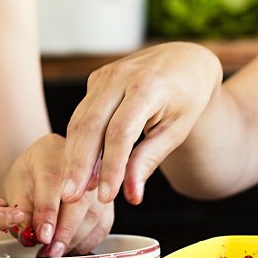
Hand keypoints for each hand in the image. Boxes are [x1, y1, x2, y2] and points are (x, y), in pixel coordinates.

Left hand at [4, 134, 113, 256]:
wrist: (52, 159)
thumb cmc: (35, 171)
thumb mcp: (18, 183)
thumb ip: (21, 208)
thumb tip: (27, 234)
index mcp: (54, 156)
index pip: (54, 184)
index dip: (48, 214)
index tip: (43, 236)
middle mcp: (83, 167)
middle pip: (80, 201)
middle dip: (65, 232)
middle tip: (50, 252)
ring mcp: (100, 183)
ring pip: (93, 217)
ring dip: (73, 240)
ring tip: (54, 252)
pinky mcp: (108, 202)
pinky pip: (101, 227)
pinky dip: (85, 242)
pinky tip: (69, 246)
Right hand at [59, 42, 222, 204]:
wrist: (183, 61)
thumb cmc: (186, 98)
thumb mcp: (177, 130)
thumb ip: (150, 160)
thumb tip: (131, 195)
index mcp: (147, 87)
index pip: (121, 132)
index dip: (111, 166)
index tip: (106, 196)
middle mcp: (120, 76)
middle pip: (91, 125)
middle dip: (79, 164)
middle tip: (70, 197)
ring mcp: (104, 76)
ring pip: (79, 120)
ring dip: (73, 156)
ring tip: (71, 188)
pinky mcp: (96, 79)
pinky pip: (82, 114)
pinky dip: (78, 142)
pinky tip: (78, 167)